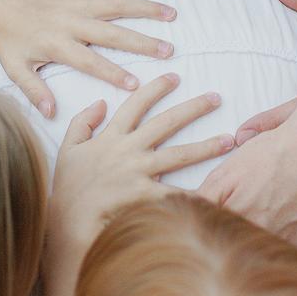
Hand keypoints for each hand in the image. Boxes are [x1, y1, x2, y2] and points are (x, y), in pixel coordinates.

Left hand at [0, 0, 176, 118]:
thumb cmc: (8, 42)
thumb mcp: (15, 70)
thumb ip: (34, 91)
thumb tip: (51, 113)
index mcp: (58, 45)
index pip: (91, 62)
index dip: (113, 73)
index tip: (136, 84)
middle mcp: (71, 22)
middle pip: (112, 33)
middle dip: (141, 42)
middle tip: (168, 51)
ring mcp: (75, 2)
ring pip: (115, 4)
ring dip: (144, 8)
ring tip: (171, 13)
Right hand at [50, 74, 233, 255]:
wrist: (67, 219)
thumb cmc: (68, 187)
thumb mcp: (68, 148)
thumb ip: (83, 122)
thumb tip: (101, 102)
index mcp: (111, 136)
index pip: (136, 104)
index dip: (156, 88)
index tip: (174, 76)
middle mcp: (128, 150)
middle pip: (166, 123)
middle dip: (193, 108)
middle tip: (216, 98)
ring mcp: (138, 172)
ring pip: (179, 154)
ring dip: (206, 146)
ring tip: (229, 140)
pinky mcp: (145, 195)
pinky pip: (175, 193)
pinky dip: (195, 193)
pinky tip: (216, 190)